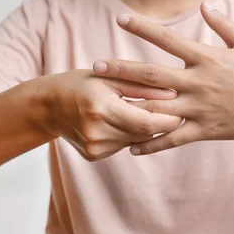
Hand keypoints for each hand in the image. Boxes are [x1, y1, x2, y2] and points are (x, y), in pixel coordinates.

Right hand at [40, 69, 182, 160]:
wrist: (48, 105)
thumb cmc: (82, 84)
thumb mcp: (109, 78)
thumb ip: (141, 86)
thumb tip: (174, 92)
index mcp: (100, 107)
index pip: (146, 121)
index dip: (169, 119)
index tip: (184, 109)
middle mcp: (96, 132)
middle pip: (143, 134)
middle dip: (163, 125)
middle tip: (180, 113)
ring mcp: (93, 147)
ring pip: (136, 141)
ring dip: (147, 129)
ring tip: (152, 113)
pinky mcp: (93, 155)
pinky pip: (123, 145)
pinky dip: (130, 134)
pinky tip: (127, 122)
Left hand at [92, 4, 233, 154]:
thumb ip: (223, 24)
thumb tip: (205, 5)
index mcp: (207, 59)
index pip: (168, 40)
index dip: (142, 28)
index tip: (120, 20)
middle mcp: (198, 83)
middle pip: (152, 75)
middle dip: (122, 70)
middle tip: (97, 66)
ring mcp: (199, 108)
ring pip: (157, 109)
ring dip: (129, 107)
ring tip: (104, 105)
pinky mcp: (203, 130)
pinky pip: (173, 139)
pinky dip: (152, 145)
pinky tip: (132, 148)